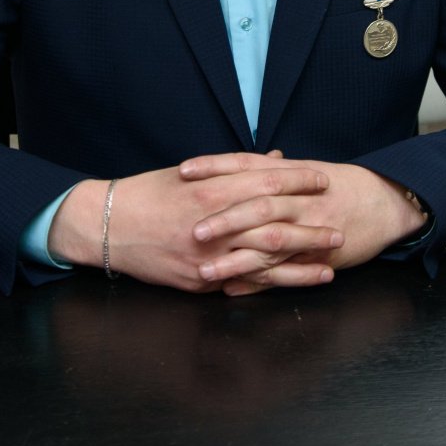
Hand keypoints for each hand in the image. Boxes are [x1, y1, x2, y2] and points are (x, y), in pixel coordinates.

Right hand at [48, 159, 342, 293]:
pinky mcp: (200, 280)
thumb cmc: (149, 193)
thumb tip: (275, 161)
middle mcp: (213, 223)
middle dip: (309, 227)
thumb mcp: (191, 172)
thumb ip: (235, 169)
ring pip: (264, 260)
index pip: (266, 183)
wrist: (106, 226)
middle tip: (340, 228)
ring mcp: (207, 256)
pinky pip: (242, 282)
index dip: (298, 182)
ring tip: (330, 264)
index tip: (323, 180)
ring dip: (300, 262)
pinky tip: (294, 284)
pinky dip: (272, 283)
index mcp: (211, 190)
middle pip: (273, 225)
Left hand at [180, 152, 428, 296]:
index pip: (246, 165)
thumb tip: (245, 164)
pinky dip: (258, 281)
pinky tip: (232, 289)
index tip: (184, 171)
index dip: (215, 167)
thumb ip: (274, 169)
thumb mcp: (307, 172)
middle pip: (256, 206)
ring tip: (203, 271)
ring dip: (234, 259)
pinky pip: (284, 271)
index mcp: (291, 174)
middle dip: (223, 219)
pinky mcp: (317, 255)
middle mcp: (298, 200)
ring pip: (268, 243)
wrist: (385, 202)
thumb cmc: (342, 186)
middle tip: (191, 231)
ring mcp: (308, 228)